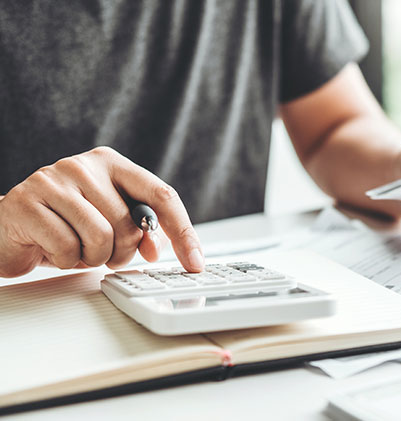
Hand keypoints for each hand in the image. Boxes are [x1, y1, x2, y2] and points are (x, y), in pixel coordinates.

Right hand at [0, 147, 203, 277]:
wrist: (8, 227)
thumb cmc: (65, 224)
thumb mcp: (109, 223)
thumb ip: (139, 230)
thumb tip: (156, 248)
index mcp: (112, 164)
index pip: (162, 195)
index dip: (183, 232)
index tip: (196, 262)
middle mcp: (85, 165)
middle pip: (132, 225)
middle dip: (121, 252)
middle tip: (100, 252)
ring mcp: (54, 179)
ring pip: (102, 238)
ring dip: (92, 258)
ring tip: (76, 248)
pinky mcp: (28, 201)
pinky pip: (68, 248)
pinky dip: (65, 261)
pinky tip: (52, 248)